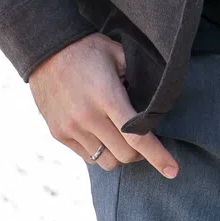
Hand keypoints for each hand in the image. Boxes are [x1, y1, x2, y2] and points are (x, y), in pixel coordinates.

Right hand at [29, 33, 179, 176]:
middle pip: (124, 155)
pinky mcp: (59, 134)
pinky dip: (101, 152)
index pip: (137, 137)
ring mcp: (71, 129)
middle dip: (142, 155)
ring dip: (120, 155)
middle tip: (147, 143)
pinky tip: (104, 135)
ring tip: (124, 138)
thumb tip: (156, 100)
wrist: (46, 50)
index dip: (158, 156)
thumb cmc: (88, 50)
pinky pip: (88, 157)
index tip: (173, 170)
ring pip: (106, 161)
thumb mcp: (119, 55)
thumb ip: (138, 79)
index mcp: (107, 97)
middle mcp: (88, 118)